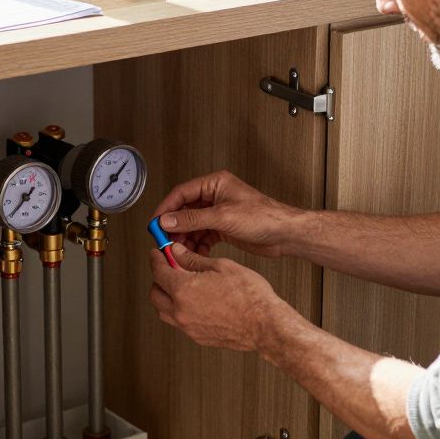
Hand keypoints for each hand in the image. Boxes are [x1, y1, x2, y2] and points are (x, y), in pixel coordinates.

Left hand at [147, 242, 290, 351]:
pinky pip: (178, 322)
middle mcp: (182, 311)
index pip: (158, 272)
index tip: (157, 253)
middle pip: (155, 293)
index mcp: (184, 290)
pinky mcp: (197, 337)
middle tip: (169, 267)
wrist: (265, 325)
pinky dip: (178, 310)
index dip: (156, 259)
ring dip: (166, 296)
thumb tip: (177, 253)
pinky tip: (193, 301)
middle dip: (158, 278)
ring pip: (164, 311)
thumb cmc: (250, 296)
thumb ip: (193, 260)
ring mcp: (188, 327)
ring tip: (180, 285)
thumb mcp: (221, 266)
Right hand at [151, 170, 302, 257]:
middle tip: (165, 241)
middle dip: (174, 227)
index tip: (155, 224)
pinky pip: (203, 235)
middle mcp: (216, 196)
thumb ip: (192, 219)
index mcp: (215, 184)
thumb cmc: (264, 217)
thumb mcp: (223, 217)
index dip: (166, 209)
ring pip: (193, 225)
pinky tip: (194, 254)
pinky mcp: (224, 227)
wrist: (285, 234)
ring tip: (179, 251)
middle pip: (185, 210)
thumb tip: (168, 220)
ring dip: (185, 238)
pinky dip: (197, 244)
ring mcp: (219, 212)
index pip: (181, 193)